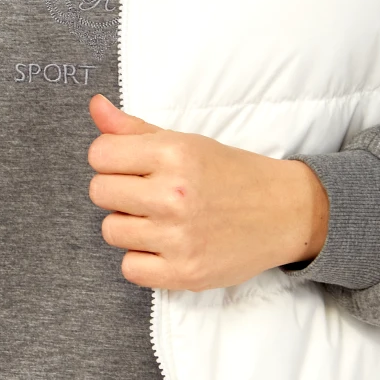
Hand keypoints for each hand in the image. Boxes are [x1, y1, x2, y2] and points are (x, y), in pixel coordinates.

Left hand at [87, 94, 328, 291]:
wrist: (283, 212)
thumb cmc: (231, 174)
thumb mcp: (186, 142)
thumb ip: (135, 129)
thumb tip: (95, 106)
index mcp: (174, 154)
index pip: (100, 154)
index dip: (110, 159)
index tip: (130, 166)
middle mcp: (174, 194)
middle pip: (99, 193)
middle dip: (117, 191)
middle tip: (146, 193)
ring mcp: (179, 237)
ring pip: (110, 231)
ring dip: (129, 226)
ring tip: (158, 219)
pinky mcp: (185, 272)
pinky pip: (130, 268)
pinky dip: (142, 259)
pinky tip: (164, 245)